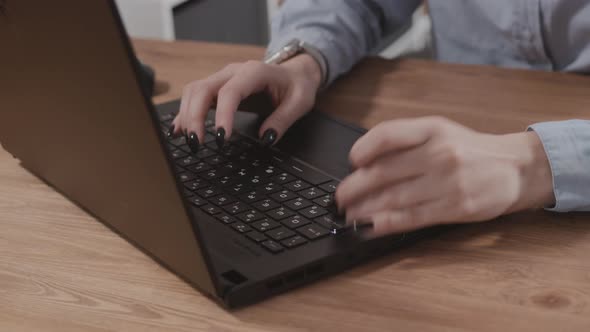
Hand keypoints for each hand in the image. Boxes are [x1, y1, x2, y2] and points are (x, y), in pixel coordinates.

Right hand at [170, 54, 321, 150]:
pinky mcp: (217, 88)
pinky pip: (195, 96)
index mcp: (254, 72)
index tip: (222, 139)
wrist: (294, 73)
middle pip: (203, 89)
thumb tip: (266, 138)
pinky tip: (178, 130)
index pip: (230, 92)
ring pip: (194, 91)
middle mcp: (233, 72)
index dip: (222, 115)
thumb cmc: (296, 86)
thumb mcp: (300, 103)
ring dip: (187, 116)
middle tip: (196, 143)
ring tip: (190, 141)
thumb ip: (283, 120)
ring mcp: (222, 78)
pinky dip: (185, 113)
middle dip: (195, 117)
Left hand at [335, 116, 554, 236]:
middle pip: (384, 171)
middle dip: (354, 188)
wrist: (515, 168)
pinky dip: (387, 223)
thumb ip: (405, 141)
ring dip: (365, 210)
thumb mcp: (439, 132)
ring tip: (348, 215)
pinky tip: (370, 227)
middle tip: (339, 198)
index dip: (363, 149)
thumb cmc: (469, 150)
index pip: (387, 135)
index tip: (351, 162)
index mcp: (431, 129)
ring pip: (394, 198)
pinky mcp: (455, 207)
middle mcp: (438, 152)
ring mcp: (448, 181)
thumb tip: (363, 161)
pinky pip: (412, 217)